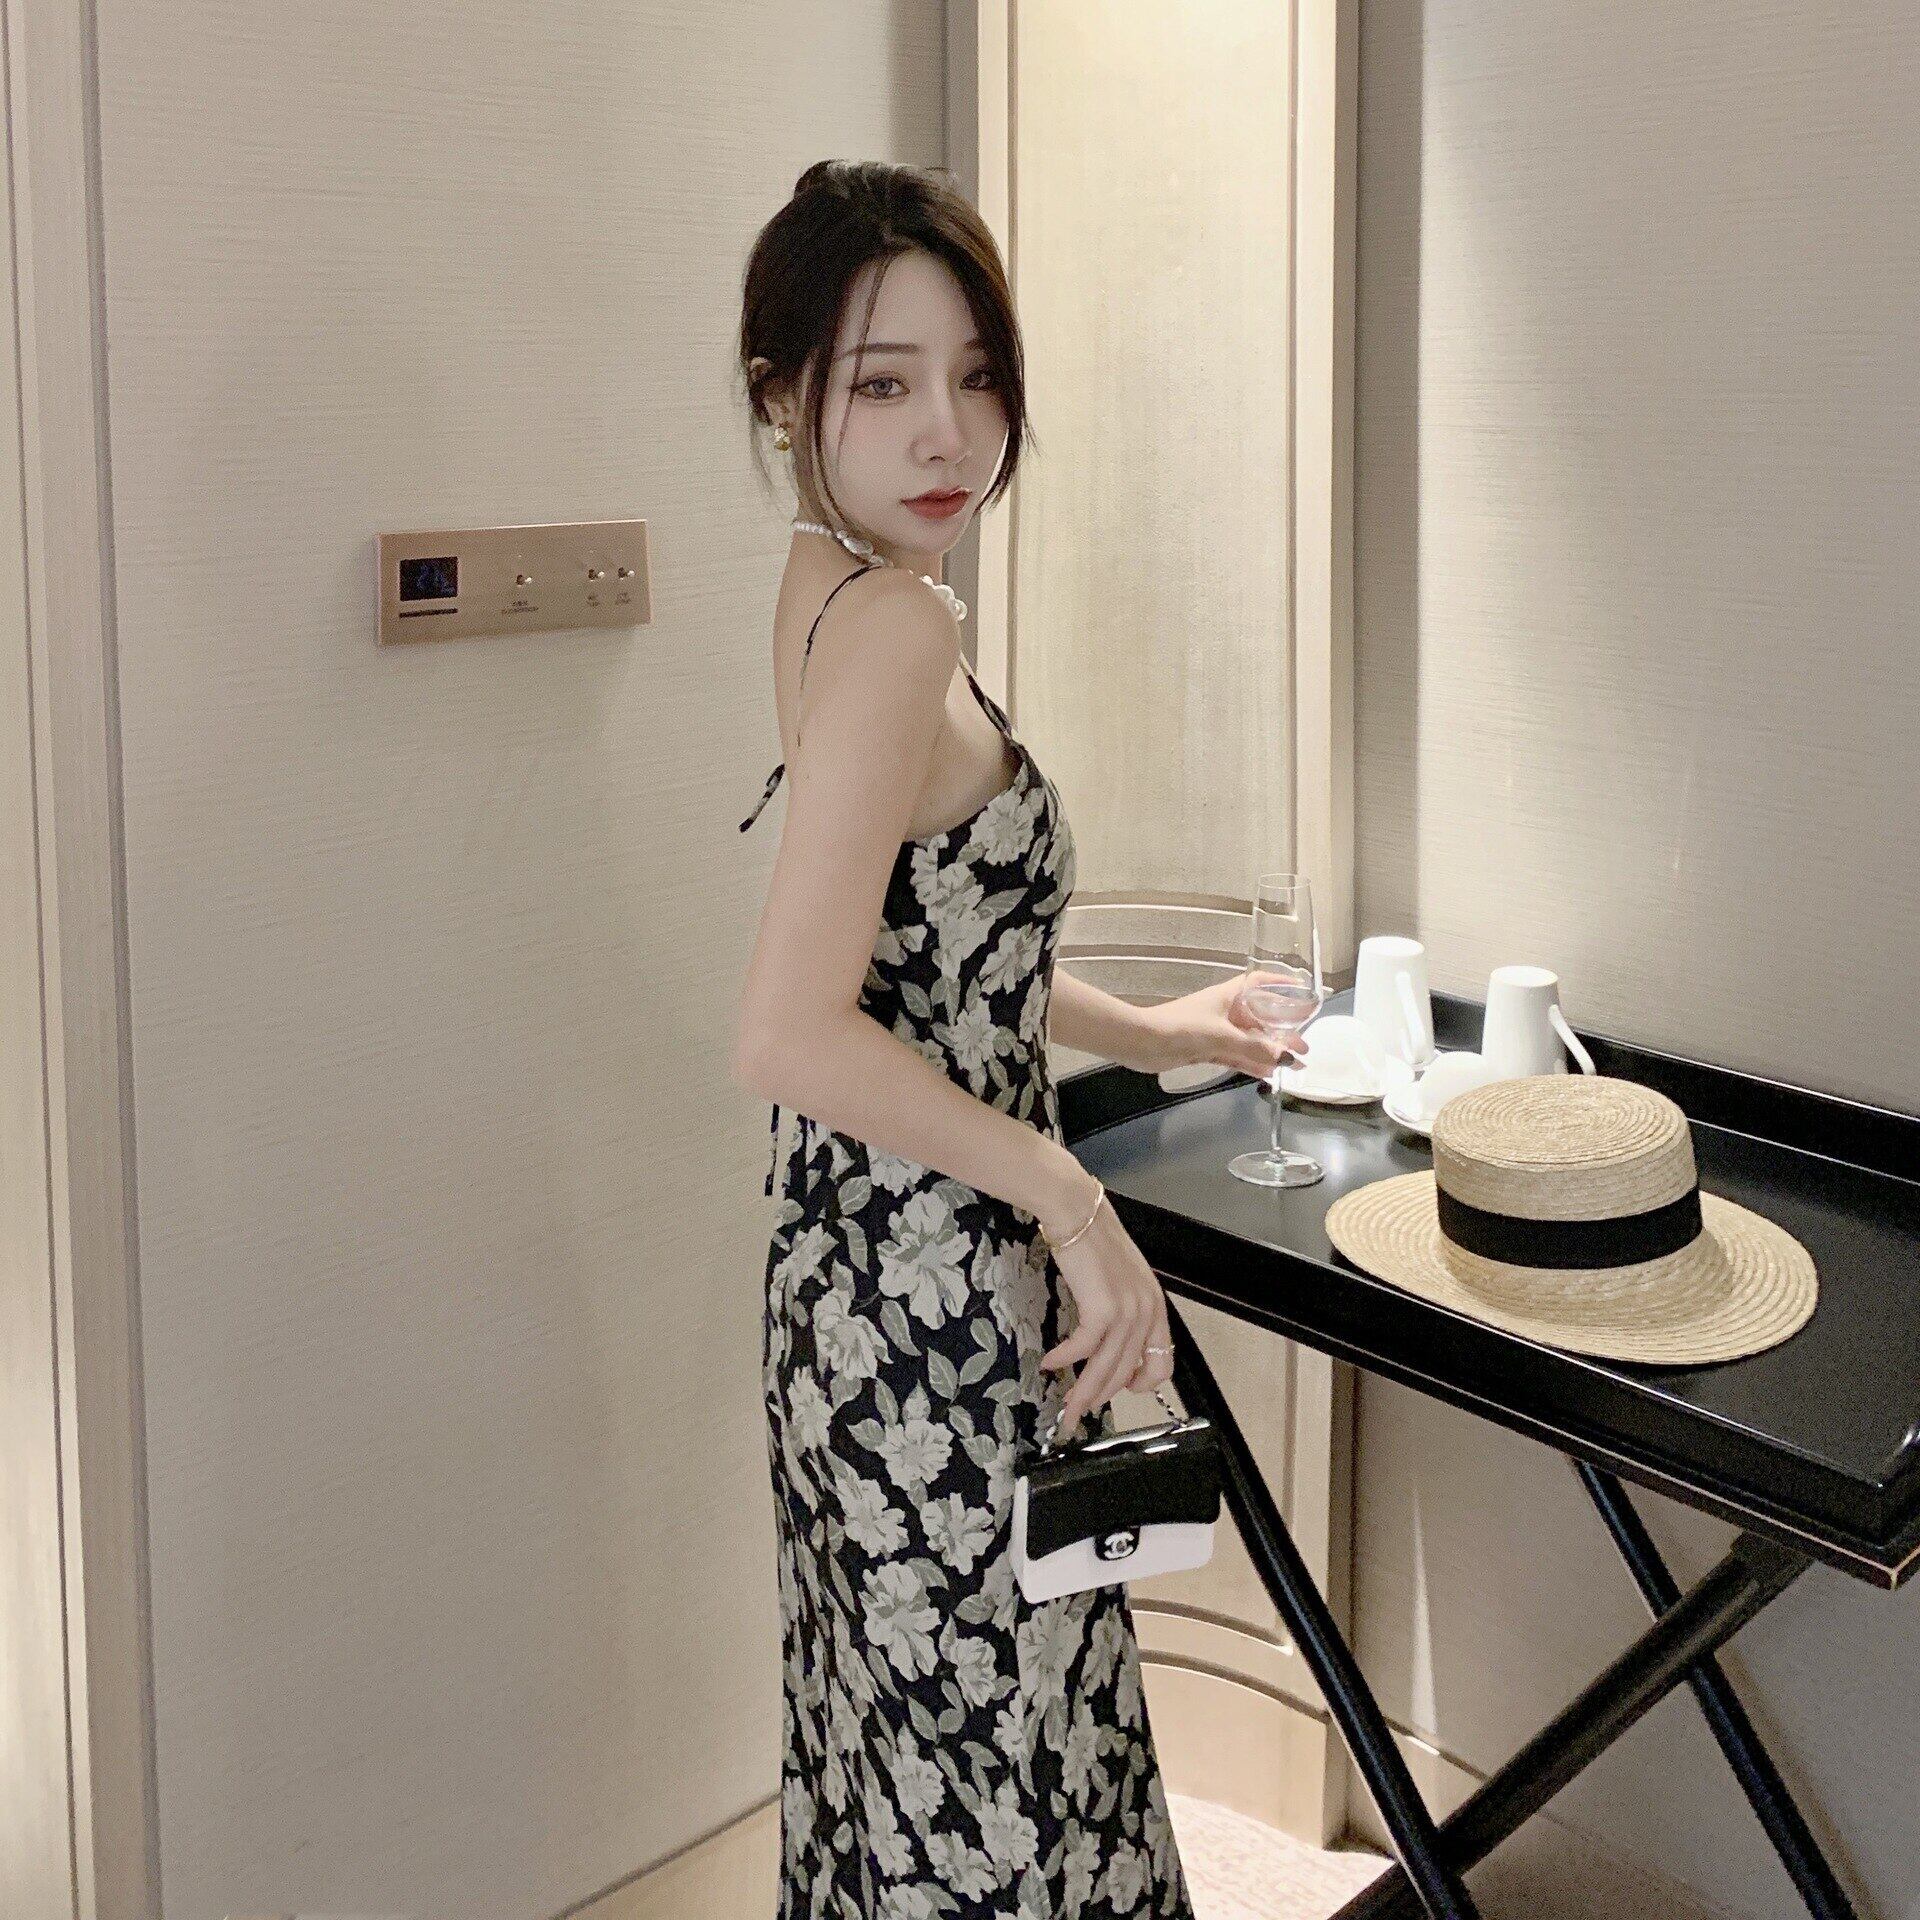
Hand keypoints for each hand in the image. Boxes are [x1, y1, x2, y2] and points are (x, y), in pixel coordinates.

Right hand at [1039, 1182, 1174, 1441]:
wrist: (1076, 1210)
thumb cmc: (1092, 1238)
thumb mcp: (1120, 1276)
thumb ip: (1122, 1307)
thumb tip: (1105, 1337)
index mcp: (1155, 1304)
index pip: (1162, 1363)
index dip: (1141, 1385)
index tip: (1119, 1391)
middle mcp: (1147, 1311)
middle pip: (1127, 1373)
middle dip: (1101, 1396)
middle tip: (1080, 1409)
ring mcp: (1127, 1312)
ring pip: (1106, 1369)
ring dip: (1083, 1390)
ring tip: (1066, 1401)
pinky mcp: (1102, 1309)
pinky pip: (1082, 1349)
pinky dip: (1064, 1360)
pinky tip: (1049, 1362)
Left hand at [1134, 975, 1309, 1079]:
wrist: (1141, 1042)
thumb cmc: (1180, 1027)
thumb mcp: (1221, 1036)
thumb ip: (1254, 1048)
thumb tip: (1286, 1057)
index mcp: (1229, 996)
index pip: (1260, 983)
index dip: (1281, 985)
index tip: (1303, 992)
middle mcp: (1225, 1011)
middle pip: (1260, 1018)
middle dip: (1282, 1032)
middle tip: (1303, 1048)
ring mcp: (1216, 1031)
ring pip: (1250, 1041)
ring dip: (1270, 1052)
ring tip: (1294, 1065)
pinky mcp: (1207, 1050)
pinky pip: (1237, 1056)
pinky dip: (1252, 1064)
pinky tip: (1269, 1073)